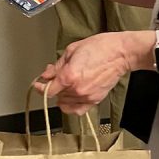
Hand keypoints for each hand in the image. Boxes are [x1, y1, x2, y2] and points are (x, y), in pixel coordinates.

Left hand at [34, 31, 154, 113]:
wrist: (121, 53)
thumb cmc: (100, 47)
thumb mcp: (72, 50)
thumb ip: (57, 65)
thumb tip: (46, 74)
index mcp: (69, 76)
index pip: (48, 90)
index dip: (41, 87)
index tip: (38, 84)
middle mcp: (77, 89)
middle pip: (56, 96)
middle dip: (53, 86)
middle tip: (56, 76)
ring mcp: (87, 96)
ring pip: (65, 103)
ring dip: (62, 95)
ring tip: (67, 83)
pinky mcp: (95, 100)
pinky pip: (77, 110)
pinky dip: (71, 106)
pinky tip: (71, 97)